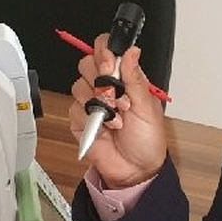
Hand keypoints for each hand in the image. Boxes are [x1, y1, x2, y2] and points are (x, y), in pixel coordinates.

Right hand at [69, 33, 166, 188]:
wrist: (136, 170)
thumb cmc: (147, 139)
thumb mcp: (147, 106)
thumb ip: (135, 78)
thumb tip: (132, 51)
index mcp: (124, 78)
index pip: (106, 50)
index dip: (105, 52)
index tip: (111, 65)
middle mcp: (106, 87)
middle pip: (87, 63)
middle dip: (100, 78)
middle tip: (116, 92)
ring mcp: (91, 103)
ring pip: (78, 85)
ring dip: (99, 102)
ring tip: (118, 117)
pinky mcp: (80, 120)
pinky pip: (74, 109)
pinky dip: (91, 118)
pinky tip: (107, 127)